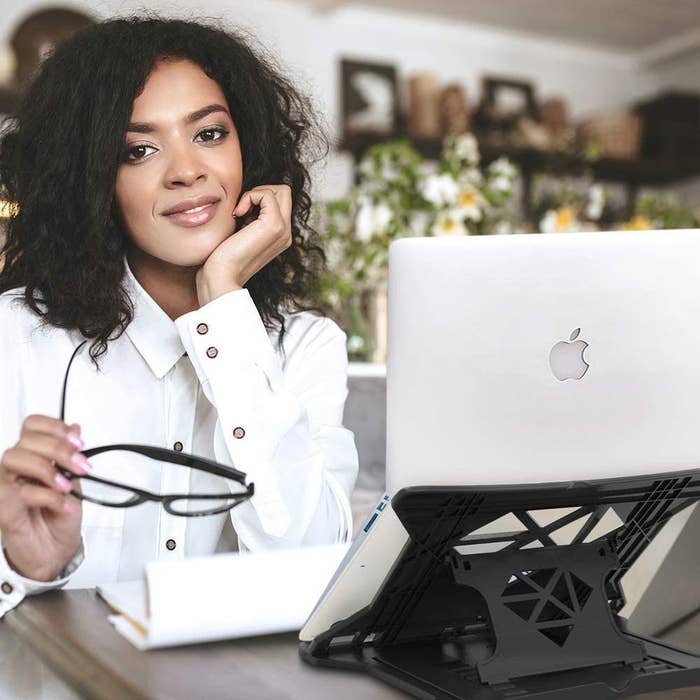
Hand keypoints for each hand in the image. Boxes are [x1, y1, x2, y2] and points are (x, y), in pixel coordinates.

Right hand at [0, 416, 88, 580]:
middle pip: (25, 440)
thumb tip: (76, 428)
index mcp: (33, 455)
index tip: (78, 442)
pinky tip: (65, 506)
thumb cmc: (60, 516)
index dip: (54, 427)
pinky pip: (21, 492)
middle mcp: (16, 468)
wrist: (56, 550)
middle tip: (81, 466)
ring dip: (48, 469)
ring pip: (14, 459)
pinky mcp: (3, 508)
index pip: (32, 425)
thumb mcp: (74, 480)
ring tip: (68, 486)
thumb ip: (71, 455)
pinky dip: (50, 497)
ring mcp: (6, 486)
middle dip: (58, 449)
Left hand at [195, 184, 292, 305]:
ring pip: (280, 190)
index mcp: (280, 236)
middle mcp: (286, 233)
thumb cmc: (223, 257)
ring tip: (240, 213)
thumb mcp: (241, 234)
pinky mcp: (274, 225)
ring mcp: (283, 230)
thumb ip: (250, 219)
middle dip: (261, 192)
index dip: (260, 199)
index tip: (241, 215)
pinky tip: (237, 215)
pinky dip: (249, 197)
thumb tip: (248, 199)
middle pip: (284, 192)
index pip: (280, 201)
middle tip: (242, 209)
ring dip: (255, 194)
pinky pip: (266, 194)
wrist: (221, 275)